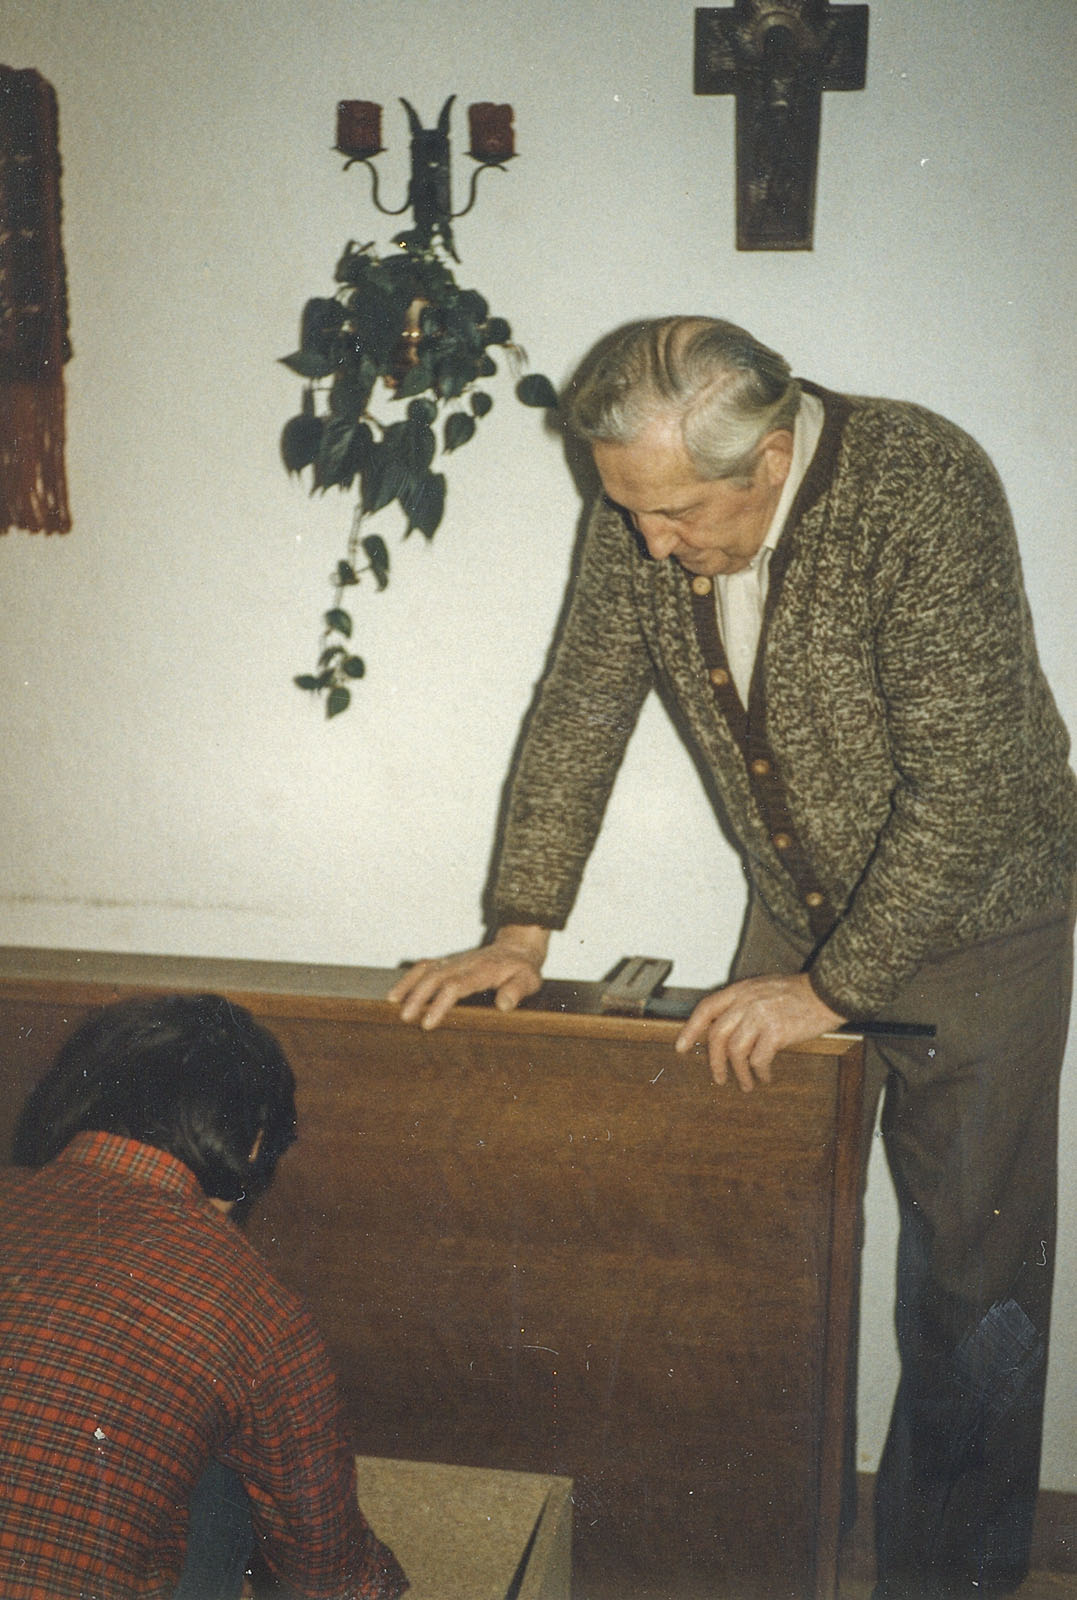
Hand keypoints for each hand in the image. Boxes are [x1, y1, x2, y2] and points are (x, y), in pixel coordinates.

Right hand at [387, 925, 549, 1030]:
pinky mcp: (449, 962)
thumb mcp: (528, 980)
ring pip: (426, 969)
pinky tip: (396, 993)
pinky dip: (409, 978)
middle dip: (418, 997)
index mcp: (482, 970)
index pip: (456, 986)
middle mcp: (464, 964)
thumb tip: (503, 1005)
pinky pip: (425, 966)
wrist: (517, 947)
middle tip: (405, 1018)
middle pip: (435, 977)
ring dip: (408, 985)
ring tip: (392, 1003)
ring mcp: (454, 961)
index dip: (440, 1004)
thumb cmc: (522, 969)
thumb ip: (517, 991)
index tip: (428, 1023)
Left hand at [674, 972, 843, 1091]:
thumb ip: (743, 1003)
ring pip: (735, 1051)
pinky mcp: (776, 1032)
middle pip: (717, 1035)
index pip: (706, 1008)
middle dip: (714, 1061)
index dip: (691, 1029)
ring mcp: (760, 1016)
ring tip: (746, 1083)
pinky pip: (758, 1059)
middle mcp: (746, 1001)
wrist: (827, 992)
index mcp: (741, 990)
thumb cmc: (798, 993)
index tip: (681, 1047)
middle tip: (718, 1077)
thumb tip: (725, 1030)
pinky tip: (764, 1075)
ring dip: (739, 1072)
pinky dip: (759, 1071)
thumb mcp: (763, 988)